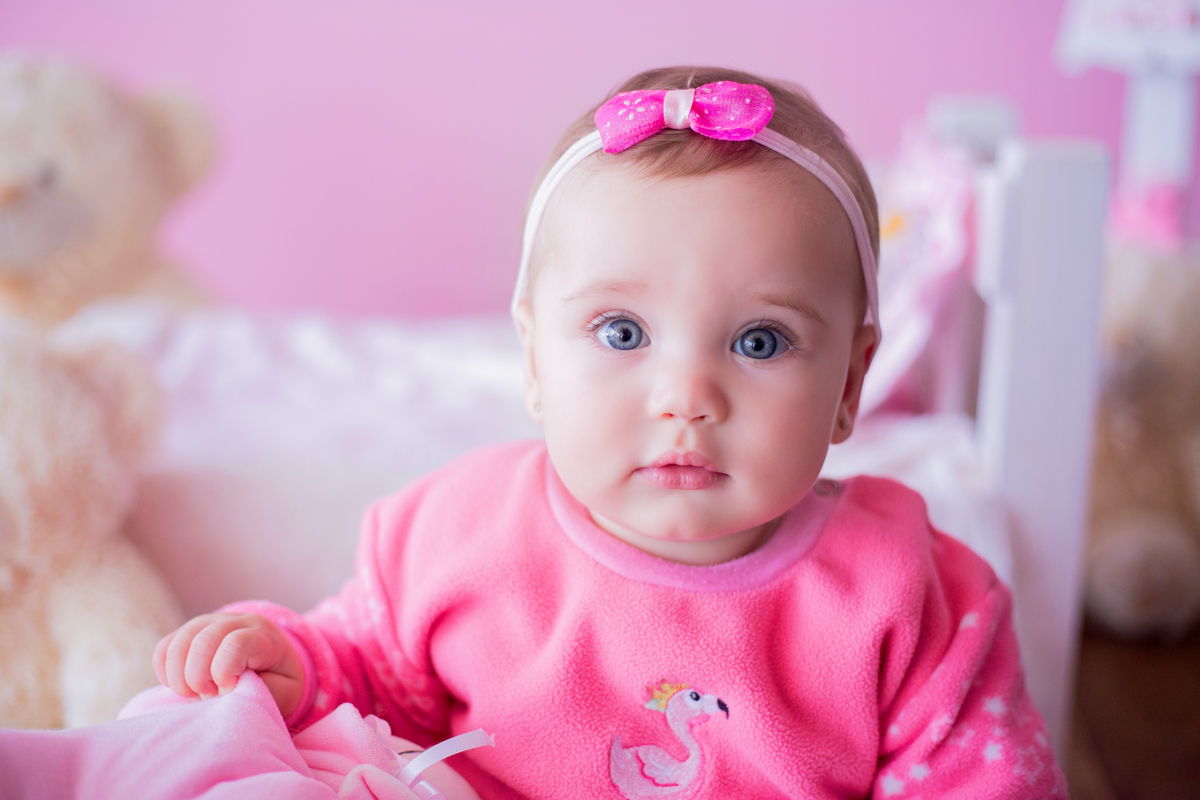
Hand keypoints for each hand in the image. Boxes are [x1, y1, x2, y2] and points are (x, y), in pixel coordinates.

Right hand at [153, 612, 305, 719]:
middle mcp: (235, 621)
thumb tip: (225, 688)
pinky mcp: (189, 632)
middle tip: (209, 697)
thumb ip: (261, 689)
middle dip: (198, 678)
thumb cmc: (279, 682)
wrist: (273, 665)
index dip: (225, 671)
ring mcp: (209, 623)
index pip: (235, 643)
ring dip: (180, 677)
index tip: (229, 690)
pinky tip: (181, 687)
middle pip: (203, 641)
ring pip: (179, 642)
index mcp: (263, 635)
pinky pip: (165, 647)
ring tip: (195, 695)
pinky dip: (166, 671)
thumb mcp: (284, 691)